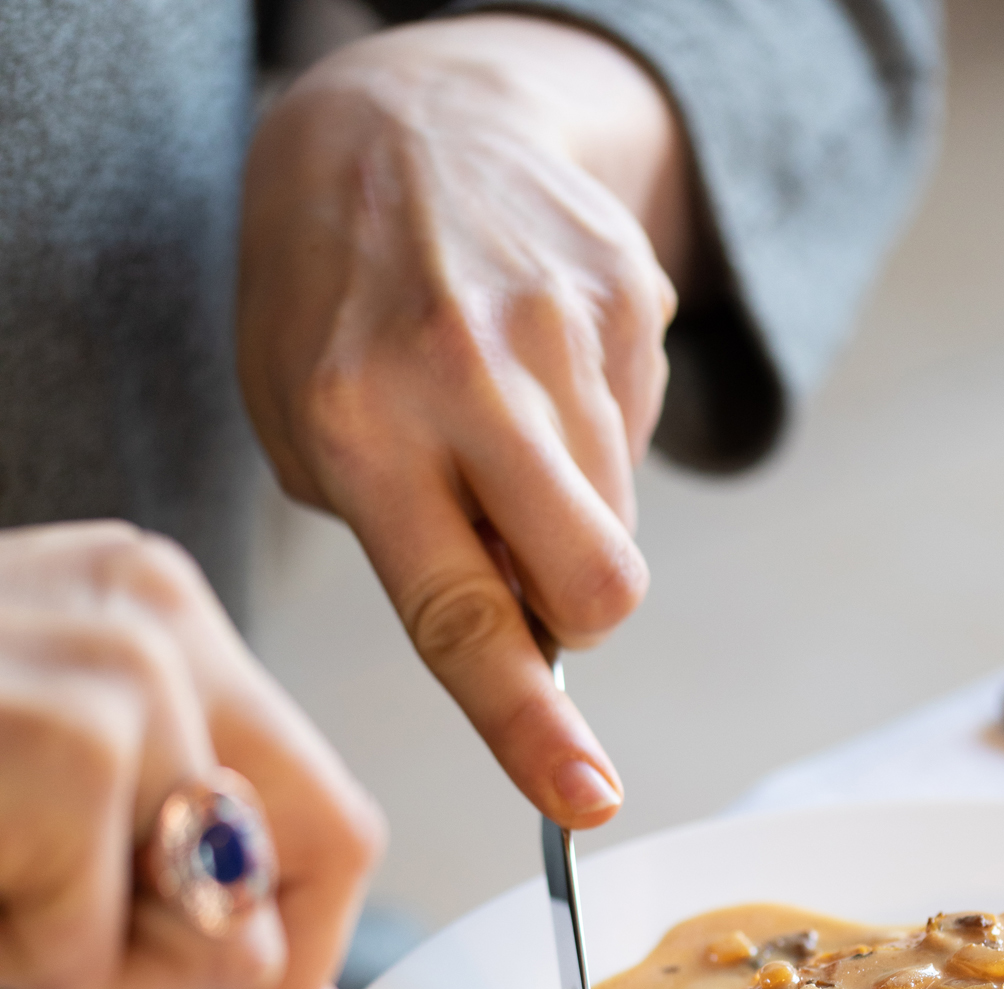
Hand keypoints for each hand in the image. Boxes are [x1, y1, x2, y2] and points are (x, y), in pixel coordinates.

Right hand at [0, 522, 385, 988]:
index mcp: (152, 621)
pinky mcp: (72, 738)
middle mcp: (159, 614)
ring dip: (96, 985)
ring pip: (225, 927)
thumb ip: (189, 934)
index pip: (330, 815)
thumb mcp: (48, 859)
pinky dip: (26, 978)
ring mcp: (123, 662)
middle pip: (330, 853)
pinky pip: (109, 954)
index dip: (305, 966)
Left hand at [238, 14, 692, 828]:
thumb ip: (413, 548)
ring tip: (502, 420)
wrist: (400, 115)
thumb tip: (537, 644)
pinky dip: (593, 436)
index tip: (588, 799)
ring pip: (620, 521)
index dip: (529, 726)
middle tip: (523, 558)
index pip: (463, 616)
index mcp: (361, 425)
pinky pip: (639, 437)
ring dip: (573, 512)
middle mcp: (466, 375)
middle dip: (580, 614)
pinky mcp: (631, 293)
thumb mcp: (305, 430)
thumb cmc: (331, 305)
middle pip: (599, 586)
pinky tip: (536, 366)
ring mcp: (562, 327)